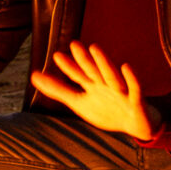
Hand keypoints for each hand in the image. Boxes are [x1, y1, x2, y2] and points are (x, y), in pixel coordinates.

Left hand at [30, 44, 157, 140]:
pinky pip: (135, 88)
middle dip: (84, 60)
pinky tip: (126, 66)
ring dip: (104, 63)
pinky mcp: (137, 100)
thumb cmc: (107, 110)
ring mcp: (122, 92)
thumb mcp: (79, 101)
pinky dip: (131, 78)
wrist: (137, 125)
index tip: (56, 56)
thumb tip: (33, 76)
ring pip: (112, 76)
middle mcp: (106, 85)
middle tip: (74, 44)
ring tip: (95, 48)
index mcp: (92, 86)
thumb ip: (57, 89)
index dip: (69, 67)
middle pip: (93, 71)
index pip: (78, 75)